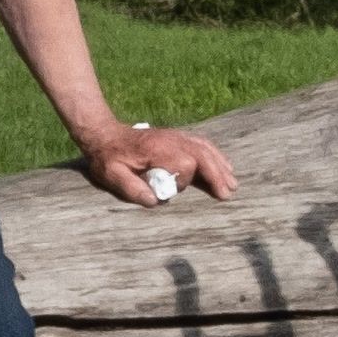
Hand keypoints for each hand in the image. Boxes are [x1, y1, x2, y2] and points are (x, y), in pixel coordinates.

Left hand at [80, 122, 239, 208]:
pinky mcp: (177, 138)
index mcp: (157, 149)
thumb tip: (155, 201)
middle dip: (216, 173)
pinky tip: (225, 165)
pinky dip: (215, 155)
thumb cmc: (108, 158)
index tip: (173, 189)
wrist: (105, 135)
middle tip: (227, 193)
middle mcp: (171, 140)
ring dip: (220, 165)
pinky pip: (201, 144)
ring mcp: (176, 137)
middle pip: (202, 154)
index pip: (185, 163)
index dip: (184, 179)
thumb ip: (131, 188)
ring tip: (232, 183)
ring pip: (205, 148)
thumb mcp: (112, 175)